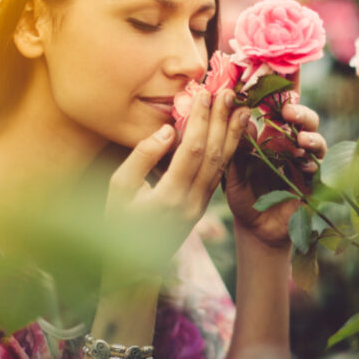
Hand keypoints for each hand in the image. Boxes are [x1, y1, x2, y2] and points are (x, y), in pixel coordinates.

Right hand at [104, 89, 249, 279]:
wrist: (133, 267)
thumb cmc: (118, 222)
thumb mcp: (118, 189)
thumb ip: (142, 157)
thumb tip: (168, 130)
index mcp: (169, 196)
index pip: (191, 150)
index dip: (200, 120)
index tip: (204, 94)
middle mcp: (191, 202)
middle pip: (213, 154)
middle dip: (221, 120)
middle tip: (228, 92)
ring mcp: (201, 206)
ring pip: (222, 165)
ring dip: (233, 134)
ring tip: (241, 108)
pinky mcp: (203, 206)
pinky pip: (220, 174)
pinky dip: (230, 151)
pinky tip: (234, 133)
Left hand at [224, 102, 326, 248]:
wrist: (257, 229)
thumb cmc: (244, 197)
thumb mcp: (233, 172)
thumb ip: (237, 148)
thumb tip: (244, 118)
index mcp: (271, 137)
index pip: (280, 110)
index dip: (282, 96)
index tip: (276, 87)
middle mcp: (291, 145)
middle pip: (304, 120)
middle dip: (300, 112)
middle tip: (289, 112)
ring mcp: (304, 162)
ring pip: (316, 140)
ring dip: (311, 136)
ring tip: (301, 139)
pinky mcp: (313, 182)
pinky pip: (318, 168)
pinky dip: (312, 163)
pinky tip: (304, 165)